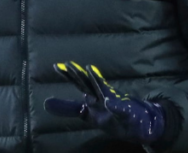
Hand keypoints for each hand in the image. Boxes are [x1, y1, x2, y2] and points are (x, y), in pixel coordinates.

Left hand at [43, 62, 165, 144]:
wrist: (142, 124)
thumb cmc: (112, 117)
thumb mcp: (87, 115)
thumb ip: (68, 108)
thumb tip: (45, 103)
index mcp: (93, 96)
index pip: (78, 83)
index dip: (68, 75)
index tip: (56, 65)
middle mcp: (103, 96)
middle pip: (89, 83)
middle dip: (79, 74)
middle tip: (68, 64)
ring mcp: (115, 103)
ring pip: (104, 91)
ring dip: (96, 80)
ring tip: (89, 69)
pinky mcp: (127, 113)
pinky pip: (120, 110)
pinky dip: (115, 106)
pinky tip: (108, 102)